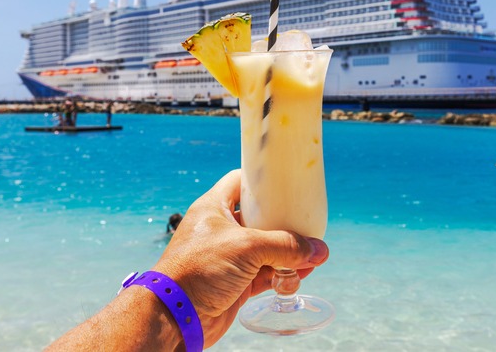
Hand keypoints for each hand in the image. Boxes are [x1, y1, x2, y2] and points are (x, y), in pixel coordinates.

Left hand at [153, 169, 329, 347]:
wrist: (176, 316)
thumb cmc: (200, 269)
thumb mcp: (247, 248)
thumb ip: (286, 246)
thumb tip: (319, 250)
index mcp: (214, 207)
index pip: (241, 182)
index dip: (263, 180)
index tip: (288, 182)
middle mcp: (222, 229)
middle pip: (261, 218)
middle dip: (287, 226)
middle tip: (309, 229)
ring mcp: (229, 256)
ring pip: (268, 249)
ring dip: (289, 256)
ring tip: (309, 261)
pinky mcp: (236, 282)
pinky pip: (266, 273)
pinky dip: (282, 276)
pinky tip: (296, 279)